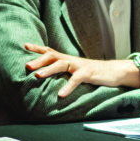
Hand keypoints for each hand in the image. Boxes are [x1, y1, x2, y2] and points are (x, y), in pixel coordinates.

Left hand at [25, 43, 139, 97]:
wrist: (114, 72)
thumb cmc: (92, 73)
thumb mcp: (75, 71)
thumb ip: (63, 72)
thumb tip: (48, 78)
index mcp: (67, 59)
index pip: (50, 51)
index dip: (38, 48)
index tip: (25, 45)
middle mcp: (71, 60)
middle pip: (52, 56)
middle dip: (39, 60)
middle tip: (27, 66)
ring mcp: (79, 65)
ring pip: (61, 64)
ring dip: (49, 70)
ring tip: (38, 75)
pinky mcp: (88, 73)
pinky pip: (76, 79)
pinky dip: (68, 87)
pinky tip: (61, 95)